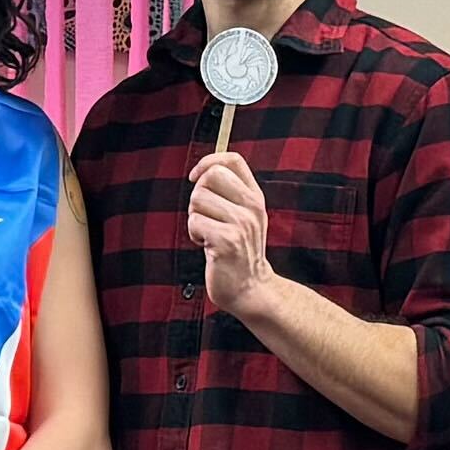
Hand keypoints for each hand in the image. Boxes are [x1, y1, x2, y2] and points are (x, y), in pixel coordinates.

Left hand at [187, 146, 274, 319]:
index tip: (195, 177)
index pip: (233, 160)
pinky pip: (195, 222)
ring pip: (198, 199)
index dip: (209, 161)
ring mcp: (241, 224)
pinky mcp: (227, 241)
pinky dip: (194, 234)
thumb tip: (203, 171)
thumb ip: (230, 193)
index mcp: (255, 197)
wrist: (250, 289)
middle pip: (211, 176)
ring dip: (194, 217)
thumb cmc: (239, 251)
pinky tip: (206, 245)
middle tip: (205, 216)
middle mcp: (252, 207)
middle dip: (198, 194)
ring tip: (207, 234)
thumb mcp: (244, 217)